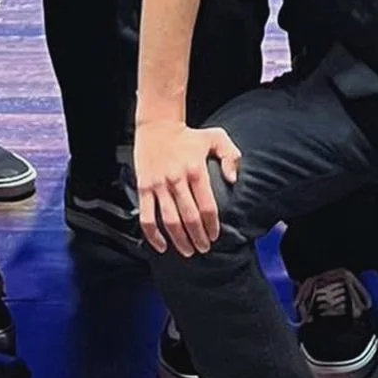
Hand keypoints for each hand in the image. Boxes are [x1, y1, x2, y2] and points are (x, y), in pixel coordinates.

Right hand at [135, 117, 242, 256]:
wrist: (157, 125)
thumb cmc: (189, 135)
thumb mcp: (216, 137)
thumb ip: (230, 156)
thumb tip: (233, 180)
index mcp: (196, 169)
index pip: (206, 206)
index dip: (211, 225)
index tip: (215, 236)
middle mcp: (176, 179)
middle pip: (189, 218)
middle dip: (198, 237)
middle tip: (204, 248)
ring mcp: (158, 185)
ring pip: (169, 221)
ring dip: (179, 240)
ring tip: (188, 251)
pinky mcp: (143, 188)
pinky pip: (146, 217)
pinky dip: (153, 235)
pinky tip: (161, 246)